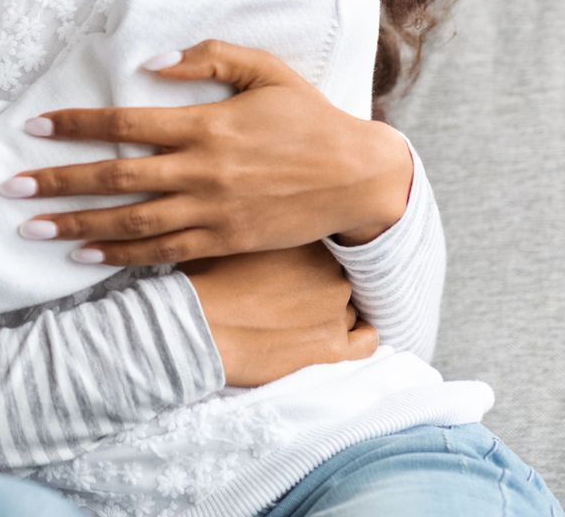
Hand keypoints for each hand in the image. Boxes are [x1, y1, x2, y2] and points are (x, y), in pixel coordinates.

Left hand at [5, 41, 414, 265]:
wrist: (356, 177)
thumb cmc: (308, 117)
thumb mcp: (265, 70)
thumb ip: (209, 58)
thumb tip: (152, 60)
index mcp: (206, 124)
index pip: (124, 122)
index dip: (75, 125)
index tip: (34, 128)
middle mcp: (201, 171)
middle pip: (115, 178)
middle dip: (58, 183)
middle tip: (11, 189)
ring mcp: (211, 212)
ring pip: (130, 223)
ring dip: (76, 226)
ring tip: (32, 229)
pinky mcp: (223, 242)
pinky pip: (162, 253)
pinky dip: (120, 257)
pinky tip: (84, 256)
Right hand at [182, 243, 377, 387]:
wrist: (197, 328)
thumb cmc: (206, 280)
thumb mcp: (231, 236)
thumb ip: (259, 224)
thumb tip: (262, 217)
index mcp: (311, 239)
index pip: (328, 246)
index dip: (309, 258)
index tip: (293, 267)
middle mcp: (332, 271)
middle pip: (340, 275)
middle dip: (319, 283)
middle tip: (290, 293)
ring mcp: (336, 311)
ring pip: (351, 306)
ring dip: (331, 310)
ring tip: (301, 318)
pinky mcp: (334, 348)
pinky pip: (368, 341)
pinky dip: (360, 337)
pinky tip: (342, 336)